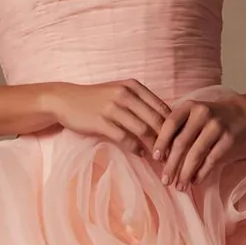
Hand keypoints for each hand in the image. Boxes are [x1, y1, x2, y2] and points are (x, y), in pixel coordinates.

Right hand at [45, 79, 174, 154]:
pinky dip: (135, 147)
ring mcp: (112, 107)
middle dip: (166, 139)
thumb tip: (165, 123)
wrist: (66, 100)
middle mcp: (125, 94)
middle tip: (173, 154)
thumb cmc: (96, 99)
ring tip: (159, 158)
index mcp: (134, 86)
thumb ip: (141, 104)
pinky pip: (124, 137)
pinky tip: (140, 154)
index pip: (162, 107)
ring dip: (153, 146)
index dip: (174, 126)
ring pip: (142, 129)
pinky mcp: (101, 121)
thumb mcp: (120, 93)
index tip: (179, 141)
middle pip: (155, 119)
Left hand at [152, 87, 245, 187]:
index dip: (161, 142)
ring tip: (180, 187)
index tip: (155, 158)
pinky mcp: (229, 138)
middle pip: (182, 142)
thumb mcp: (193, 114)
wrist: (244, 112)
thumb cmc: (211, 116)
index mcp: (189, 106)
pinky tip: (195, 181)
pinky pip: (212, 159)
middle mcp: (202, 113)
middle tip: (165, 181)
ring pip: (196, 154)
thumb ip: (178, 128)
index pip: (170, 124)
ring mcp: (217, 125)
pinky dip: (202, 173)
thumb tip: (161, 157)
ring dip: (186, 173)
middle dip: (172, 165)